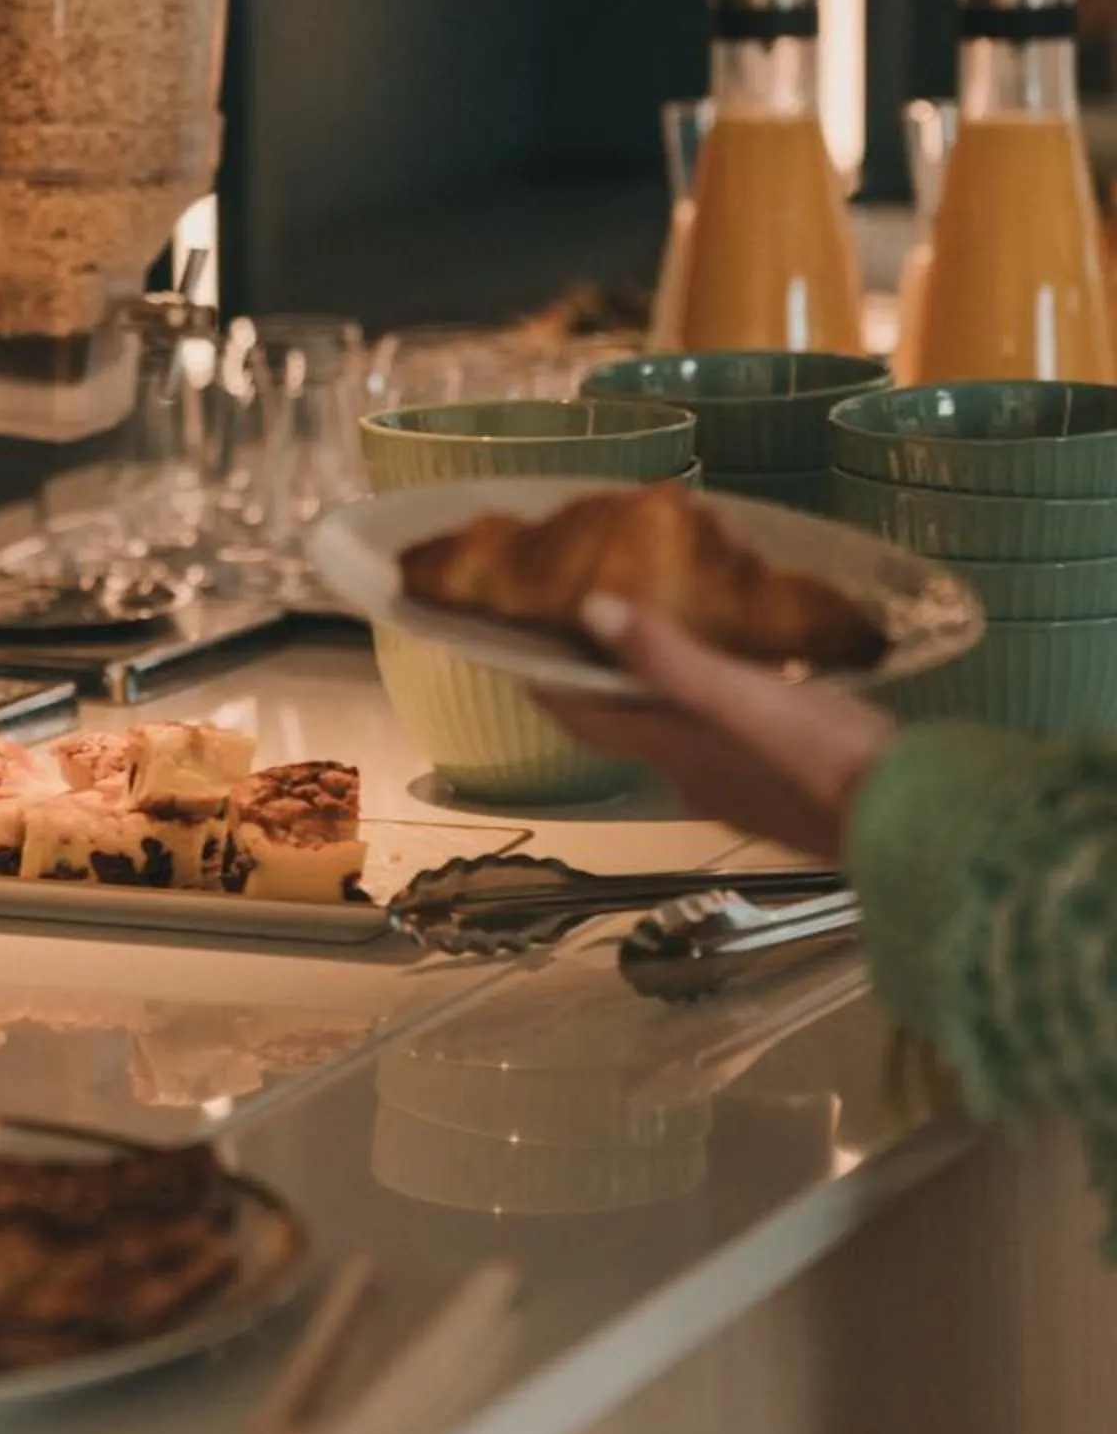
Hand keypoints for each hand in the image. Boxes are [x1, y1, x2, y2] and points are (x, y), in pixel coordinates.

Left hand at [534, 593, 895, 859]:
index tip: (517, 642)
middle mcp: (695, 778)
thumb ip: (670, 659)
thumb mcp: (746, 698)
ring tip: (672, 628)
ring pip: (681, 730)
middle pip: (629, 723)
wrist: (917, 822)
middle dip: (606, 676)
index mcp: (676, 753)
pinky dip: (716, 702)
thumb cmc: (828, 757)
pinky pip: (729, 737)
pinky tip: (747, 673)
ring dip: (664, 687)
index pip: (586, 720)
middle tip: (602, 615)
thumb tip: (592, 611)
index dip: (547, 684)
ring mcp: (741, 791)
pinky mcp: (786, 791)